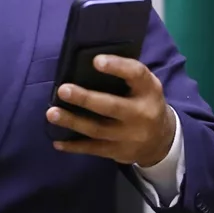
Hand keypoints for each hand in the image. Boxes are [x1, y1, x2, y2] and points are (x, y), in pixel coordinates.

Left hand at [46, 55, 175, 166]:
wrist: (161, 140)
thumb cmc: (145, 103)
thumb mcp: (145, 87)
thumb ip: (126, 76)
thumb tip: (87, 64)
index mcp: (149, 90)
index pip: (136, 75)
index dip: (117, 66)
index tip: (96, 60)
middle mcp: (142, 113)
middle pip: (112, 106)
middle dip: (86, 98)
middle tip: (63, 90)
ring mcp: (130, 136)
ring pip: (98, 129)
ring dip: (73, 121)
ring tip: (52, 113)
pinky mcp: (119, 152)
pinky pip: (94, 149)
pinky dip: (74, 146)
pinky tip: (58, 142)